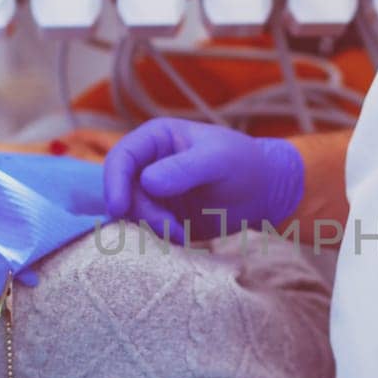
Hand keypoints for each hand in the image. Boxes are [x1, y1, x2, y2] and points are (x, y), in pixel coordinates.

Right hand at [102, 119, 303, 242]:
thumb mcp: (219, 160)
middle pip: (122, 191)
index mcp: (156, 139)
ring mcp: (153, 193)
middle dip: (140, 212)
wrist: (264, 192)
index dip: (113, 182)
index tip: (119, 208)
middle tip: (169, 227)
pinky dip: (159, 238)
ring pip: (132, 214)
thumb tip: (147, 182)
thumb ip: (185, 168)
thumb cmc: (244, 164)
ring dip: (151, 228)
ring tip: (182, 233)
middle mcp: (148, 165)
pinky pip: (146, 230)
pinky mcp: (162, 216)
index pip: (121, 158)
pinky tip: (184, 238)